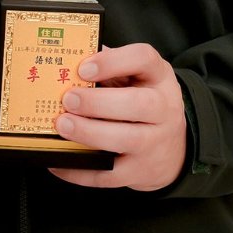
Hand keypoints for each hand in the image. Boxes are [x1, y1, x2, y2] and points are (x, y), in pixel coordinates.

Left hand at [49, 43, 186, 190]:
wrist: (173, 147)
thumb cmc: (143, 101)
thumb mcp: (135, 76)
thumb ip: (108, 65)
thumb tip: (67, 58)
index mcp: (158, 76)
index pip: (144, 59)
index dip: (113, 62)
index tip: (83, 68)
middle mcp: (164, 109)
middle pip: (138, 104)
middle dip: (98, 103)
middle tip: (68, 100)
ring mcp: (155, 143)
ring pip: (127, 140)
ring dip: (90, 133)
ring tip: (62, 125)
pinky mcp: (141, 172)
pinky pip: (109, 175)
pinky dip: (80, 171)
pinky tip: (58, 161)